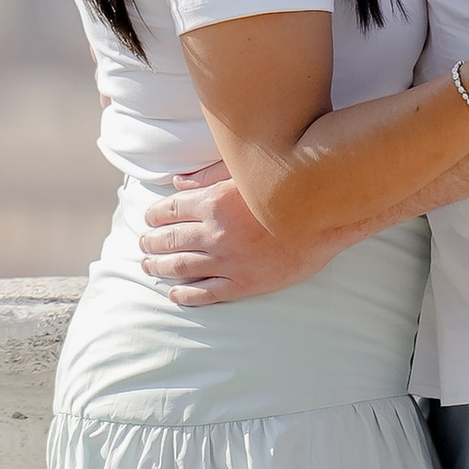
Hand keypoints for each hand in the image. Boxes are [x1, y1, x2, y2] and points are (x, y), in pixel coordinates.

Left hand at [138, 163, 331, 306]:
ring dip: (159, 266)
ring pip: (180, 268)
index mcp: (214, 202)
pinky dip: (185, 295)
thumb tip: (176, 183)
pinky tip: (175, 294)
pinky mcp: (244, 284)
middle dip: (150, 242)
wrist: (325, 219)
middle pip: (169, 240)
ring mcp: (228, 262)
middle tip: (143, 244)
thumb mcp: (245, 174)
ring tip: (148, 265)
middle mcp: (216, 233)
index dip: (154, 216)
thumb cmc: (286, 190)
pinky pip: (205, 293)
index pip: (168, 210)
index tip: (149, 219)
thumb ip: (208, 176)